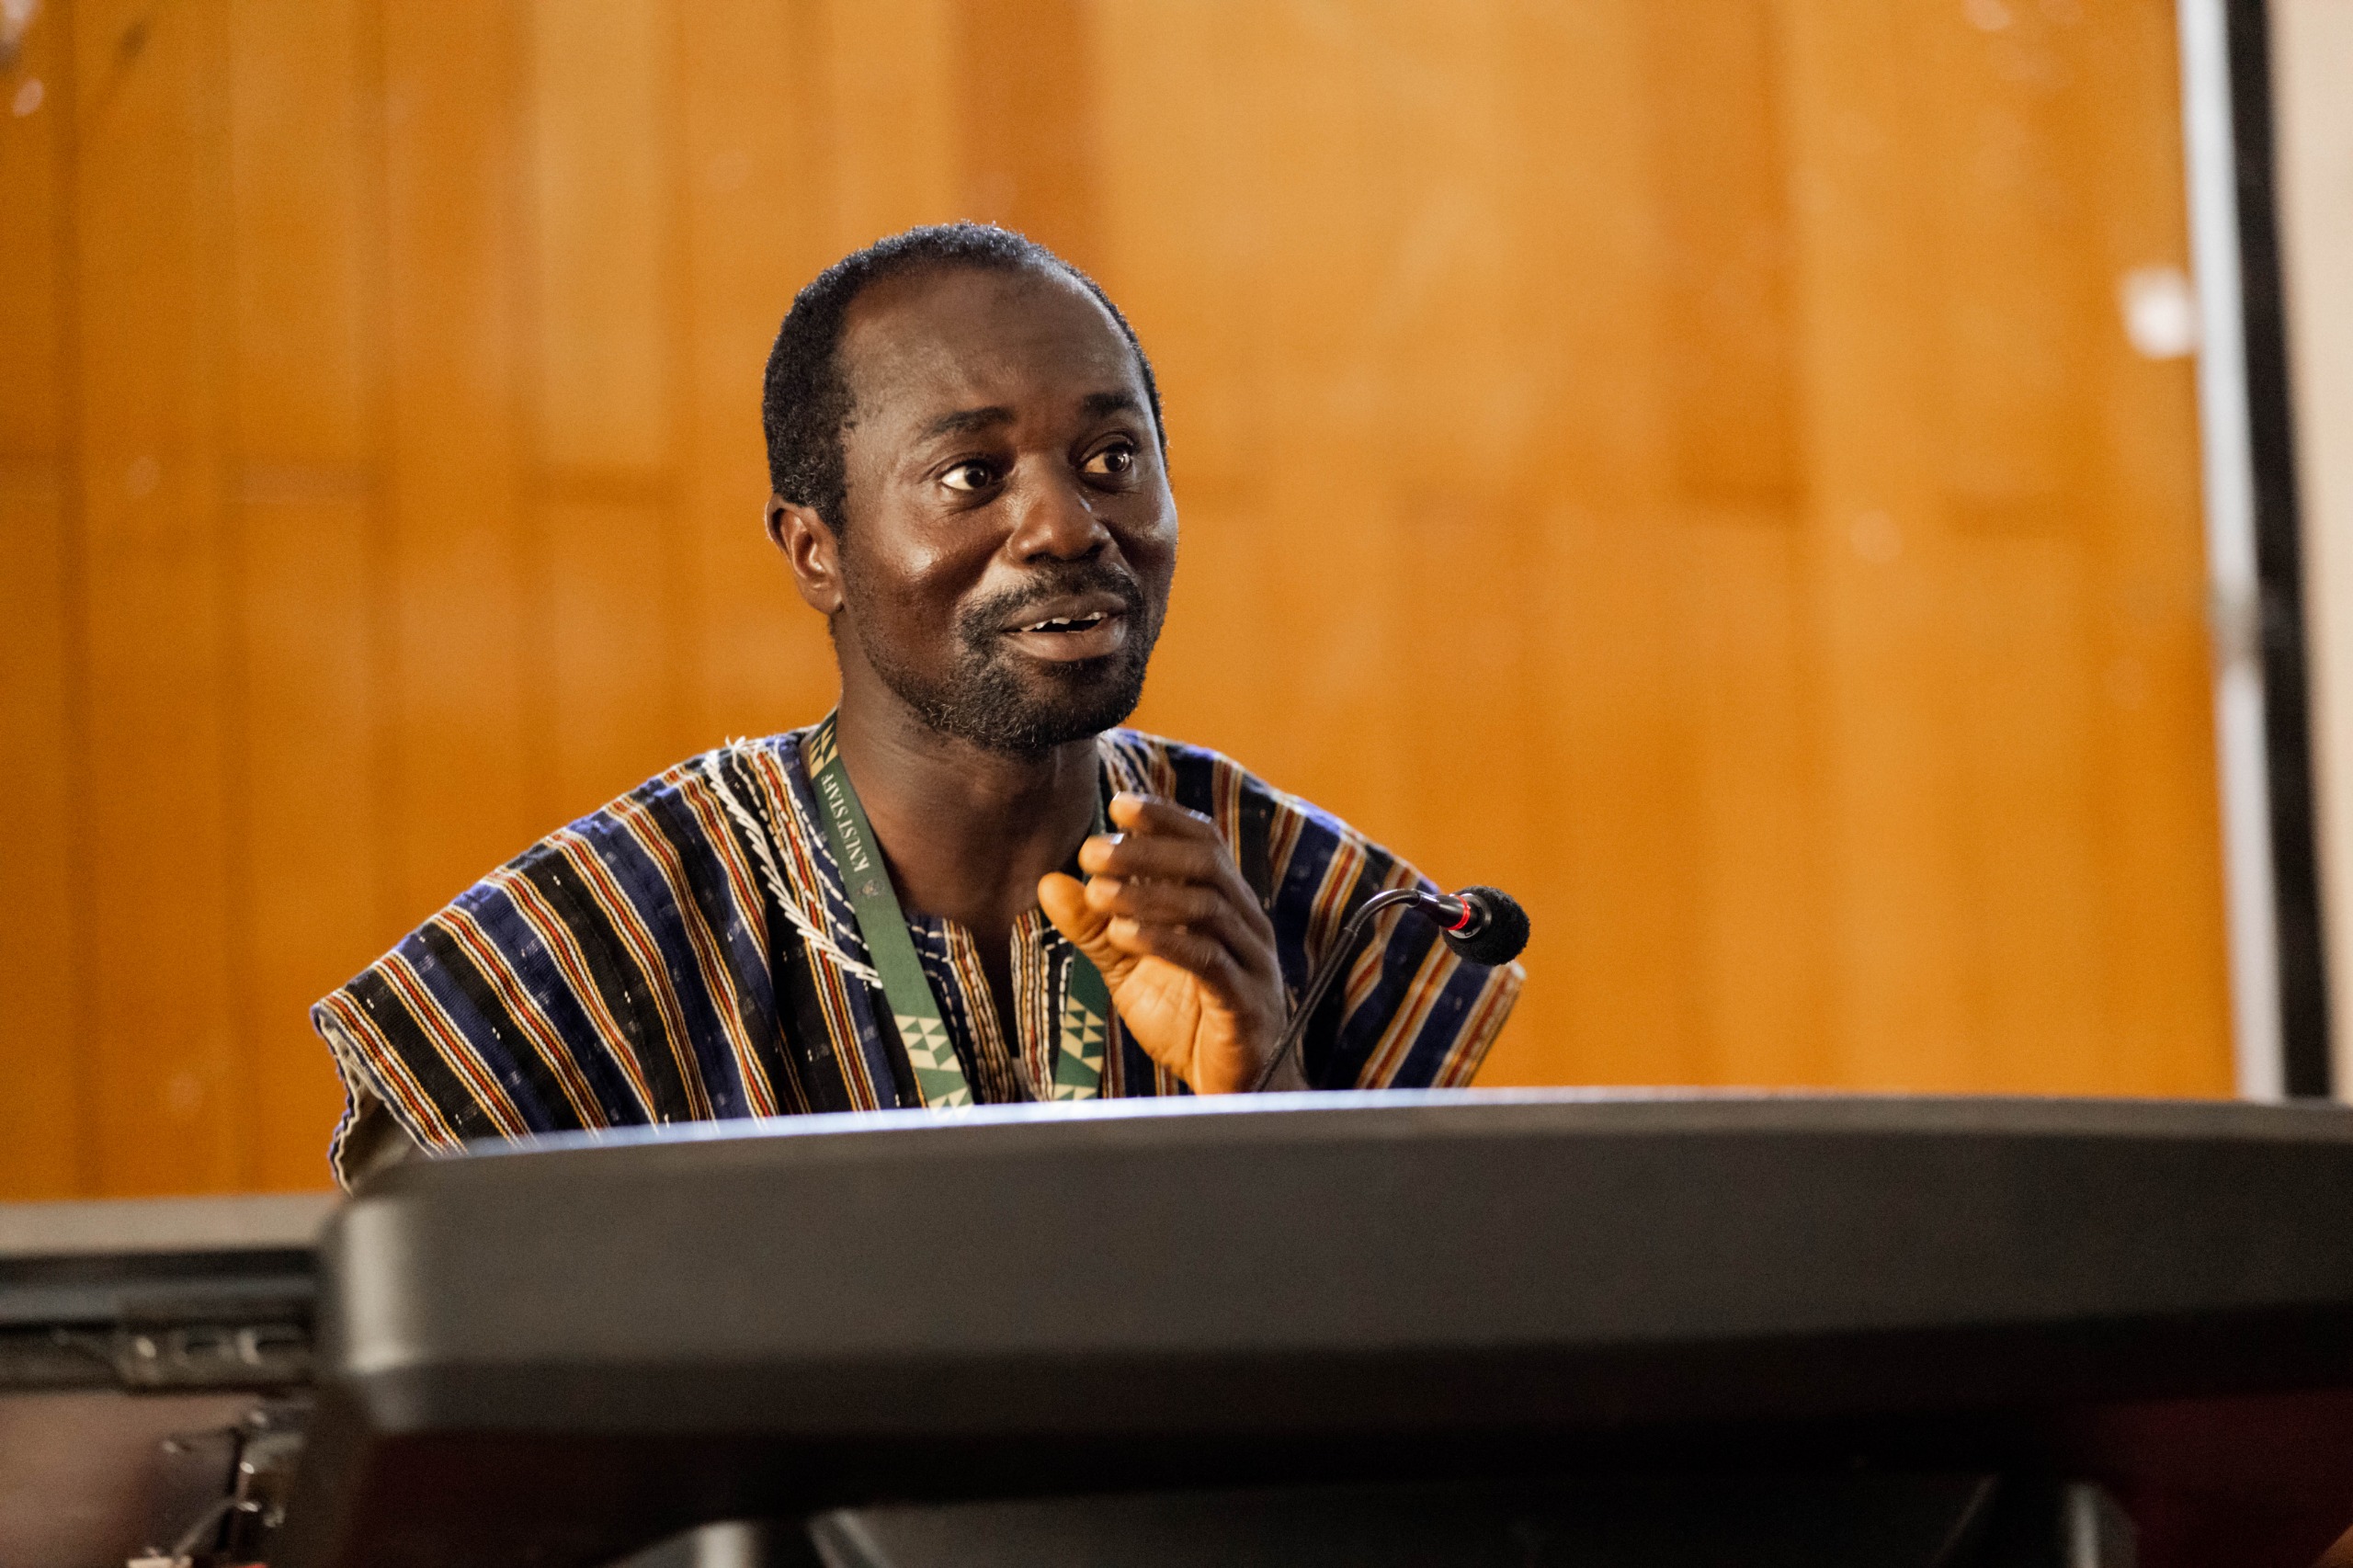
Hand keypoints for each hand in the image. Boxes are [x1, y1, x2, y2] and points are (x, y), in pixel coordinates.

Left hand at [1037, 793, 1298, 1093]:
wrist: (1228, 1091)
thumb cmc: (1186, 1022)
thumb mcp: (1127, 968)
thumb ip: (1094, 926)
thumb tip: (1051, 881)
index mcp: (1224, 905)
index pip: (1203, 841)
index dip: (1165, 818)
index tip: (1118, 804)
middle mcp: (1245, 924)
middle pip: (1206, 864)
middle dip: (1147, 851)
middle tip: (1093, 852)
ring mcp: (1250, 961)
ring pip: (1207, 906)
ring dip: (1148, 894)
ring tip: (1099, 893)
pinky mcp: (1245, 1001)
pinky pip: (1209, 960)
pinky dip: (1165, 942)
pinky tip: (1125, 935)